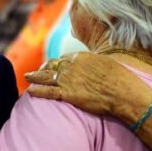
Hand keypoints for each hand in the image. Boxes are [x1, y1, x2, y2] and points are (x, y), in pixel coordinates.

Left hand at [25, 52, 150, 121]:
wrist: (123, 93)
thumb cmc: (122, 79)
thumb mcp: (109, 64)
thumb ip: (97, 64)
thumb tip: (97, 66)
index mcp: (83, 56)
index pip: (66, 58)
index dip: (60, 62)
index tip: (57, 66)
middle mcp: (72, 66)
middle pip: (53, 65)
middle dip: (44, 67)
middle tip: (38, 70)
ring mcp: (69, 80)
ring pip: (46, 76)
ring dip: (35, 76)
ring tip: (28, 77)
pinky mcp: (68, 94)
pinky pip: (47, 91)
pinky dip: (37, 90)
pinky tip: (30, 91)